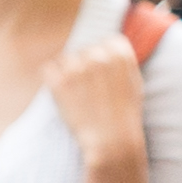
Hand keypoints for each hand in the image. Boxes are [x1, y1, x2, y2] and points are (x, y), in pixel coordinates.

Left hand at [47, 38, 153, 182]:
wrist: (112, 140)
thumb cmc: (125, 115)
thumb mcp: (133, 83)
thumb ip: (122, 63)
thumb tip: (109, 47)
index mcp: (120, 54)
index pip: (106, 42)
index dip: (103, 58)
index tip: (102, 76)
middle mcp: (99, 56)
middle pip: (84, 50)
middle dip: (84, 66)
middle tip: (88, 89)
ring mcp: (78, 69)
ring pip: (65, 59)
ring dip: (67, 72)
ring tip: (76, 92)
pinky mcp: (60, 82)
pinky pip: (48, 69)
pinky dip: (51, 79)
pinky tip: (61, 93)